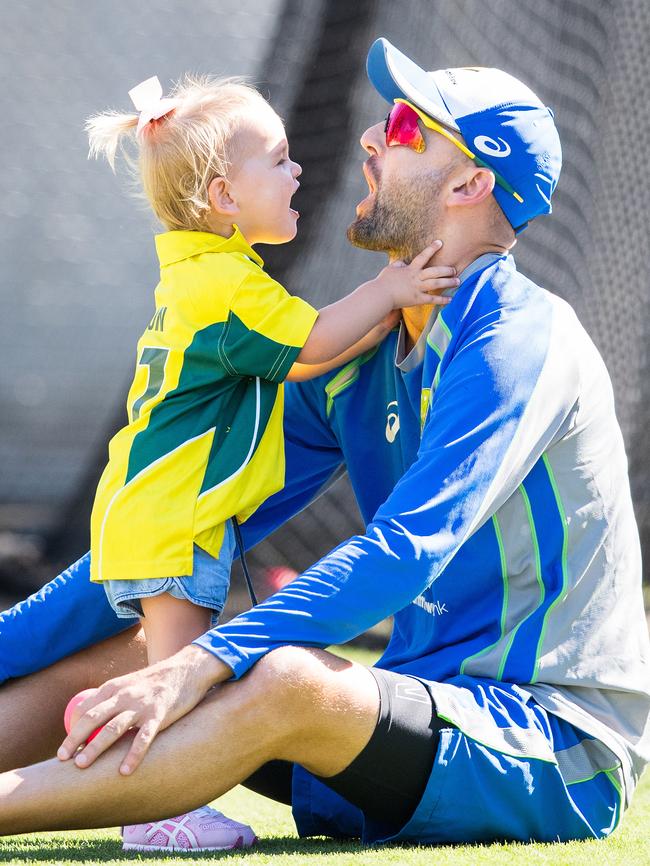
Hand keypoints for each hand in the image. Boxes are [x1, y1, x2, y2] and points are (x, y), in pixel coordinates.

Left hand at [57, 644, 228, 774]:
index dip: (72, 728)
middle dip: (75, 739)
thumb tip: (92, 723)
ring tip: (82, 765)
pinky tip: (124, 771)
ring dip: (95, 747)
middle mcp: (124, 695)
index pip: (84, 708)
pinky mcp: (159, 714)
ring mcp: (141, 705)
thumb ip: (112, 700)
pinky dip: (133, 755)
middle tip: (63, 760)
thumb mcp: (130, 684)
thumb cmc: (156, 683)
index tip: (66, 747)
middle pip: (92, 718)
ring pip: (113, 728)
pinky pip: (143, 737)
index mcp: (114, 687)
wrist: (187, 670)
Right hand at [372, 241, 458, 309]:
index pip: (423, 256)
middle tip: (455, 270)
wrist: (380, 295)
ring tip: (458, 281)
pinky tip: (451, 299)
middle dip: (446, 270)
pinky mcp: (417, 300)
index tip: (440, 242)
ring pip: (436, 284)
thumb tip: (402, 263)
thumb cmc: (383, 282)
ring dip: (448, 282)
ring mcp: (418, 289)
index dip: (432, 249)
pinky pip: (432, 300)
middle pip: (435, 271)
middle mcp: (416, 278)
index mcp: (410, 269)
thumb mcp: (390, 269)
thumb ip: (398, 264)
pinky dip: (442, 299)